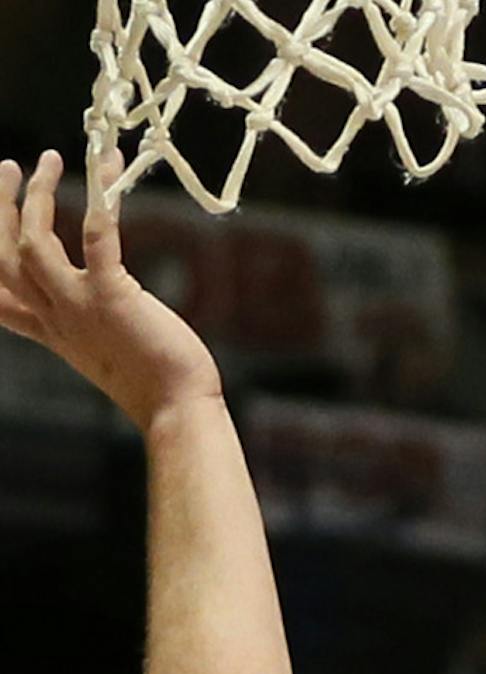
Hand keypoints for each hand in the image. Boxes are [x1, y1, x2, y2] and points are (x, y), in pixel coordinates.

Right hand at [0, 152, 222, 431]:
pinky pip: (97, 237)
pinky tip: (108, 168)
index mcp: (54, 333)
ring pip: (32, 242)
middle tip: (10, 167)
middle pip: (2, 257)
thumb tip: (96, 299)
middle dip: (1, 208)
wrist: (178, 412)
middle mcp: (57, 318)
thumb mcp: (102, 356)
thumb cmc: (155, 386)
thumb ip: (84, 327)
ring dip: (37, 195)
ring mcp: (79, 307)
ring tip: (51, 159)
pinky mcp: (112, 297)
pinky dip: (100, 199)